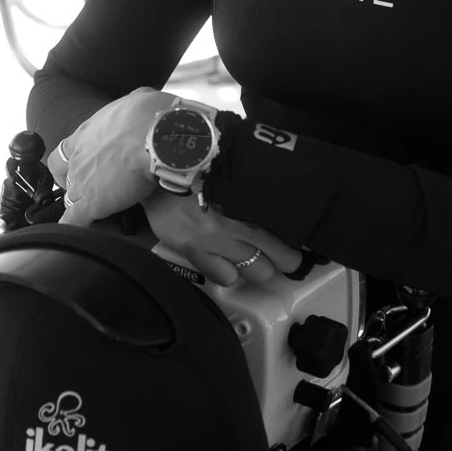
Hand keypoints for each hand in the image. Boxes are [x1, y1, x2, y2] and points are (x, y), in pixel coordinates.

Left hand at [51, 87, 179, 226]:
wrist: (156, 136)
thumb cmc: (152, 115)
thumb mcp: (139, 100)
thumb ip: (133, 105)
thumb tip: (140, 103)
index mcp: (86, 133)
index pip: (65, 151)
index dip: (70, 161)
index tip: (77, 166)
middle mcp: (78, 157)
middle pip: (64, 176)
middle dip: (73, 183)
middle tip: (86, 188)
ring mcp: (81, 181)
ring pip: (71, 199)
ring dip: (80, 204)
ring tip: (95, 212)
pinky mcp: (92, 203)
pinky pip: (74, 220)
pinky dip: (75, 226)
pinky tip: (78, 234)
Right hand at [143, 189, 301, 289]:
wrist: (156, 174)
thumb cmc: (195, 173)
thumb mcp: (231, 178)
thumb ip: (253, 194)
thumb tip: (274, 208)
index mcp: (250, 200)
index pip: (287, 230)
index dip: (294, 242)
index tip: (294, 244)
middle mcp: (238, 221)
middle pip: (281, 257)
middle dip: (281, 259)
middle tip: (276, 256)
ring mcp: (217, 239)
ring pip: (258, 271)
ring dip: (255, 268)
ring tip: (247, 258)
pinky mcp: (196, 251)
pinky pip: (225, 277)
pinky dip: (227, 274)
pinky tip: (222, 262)